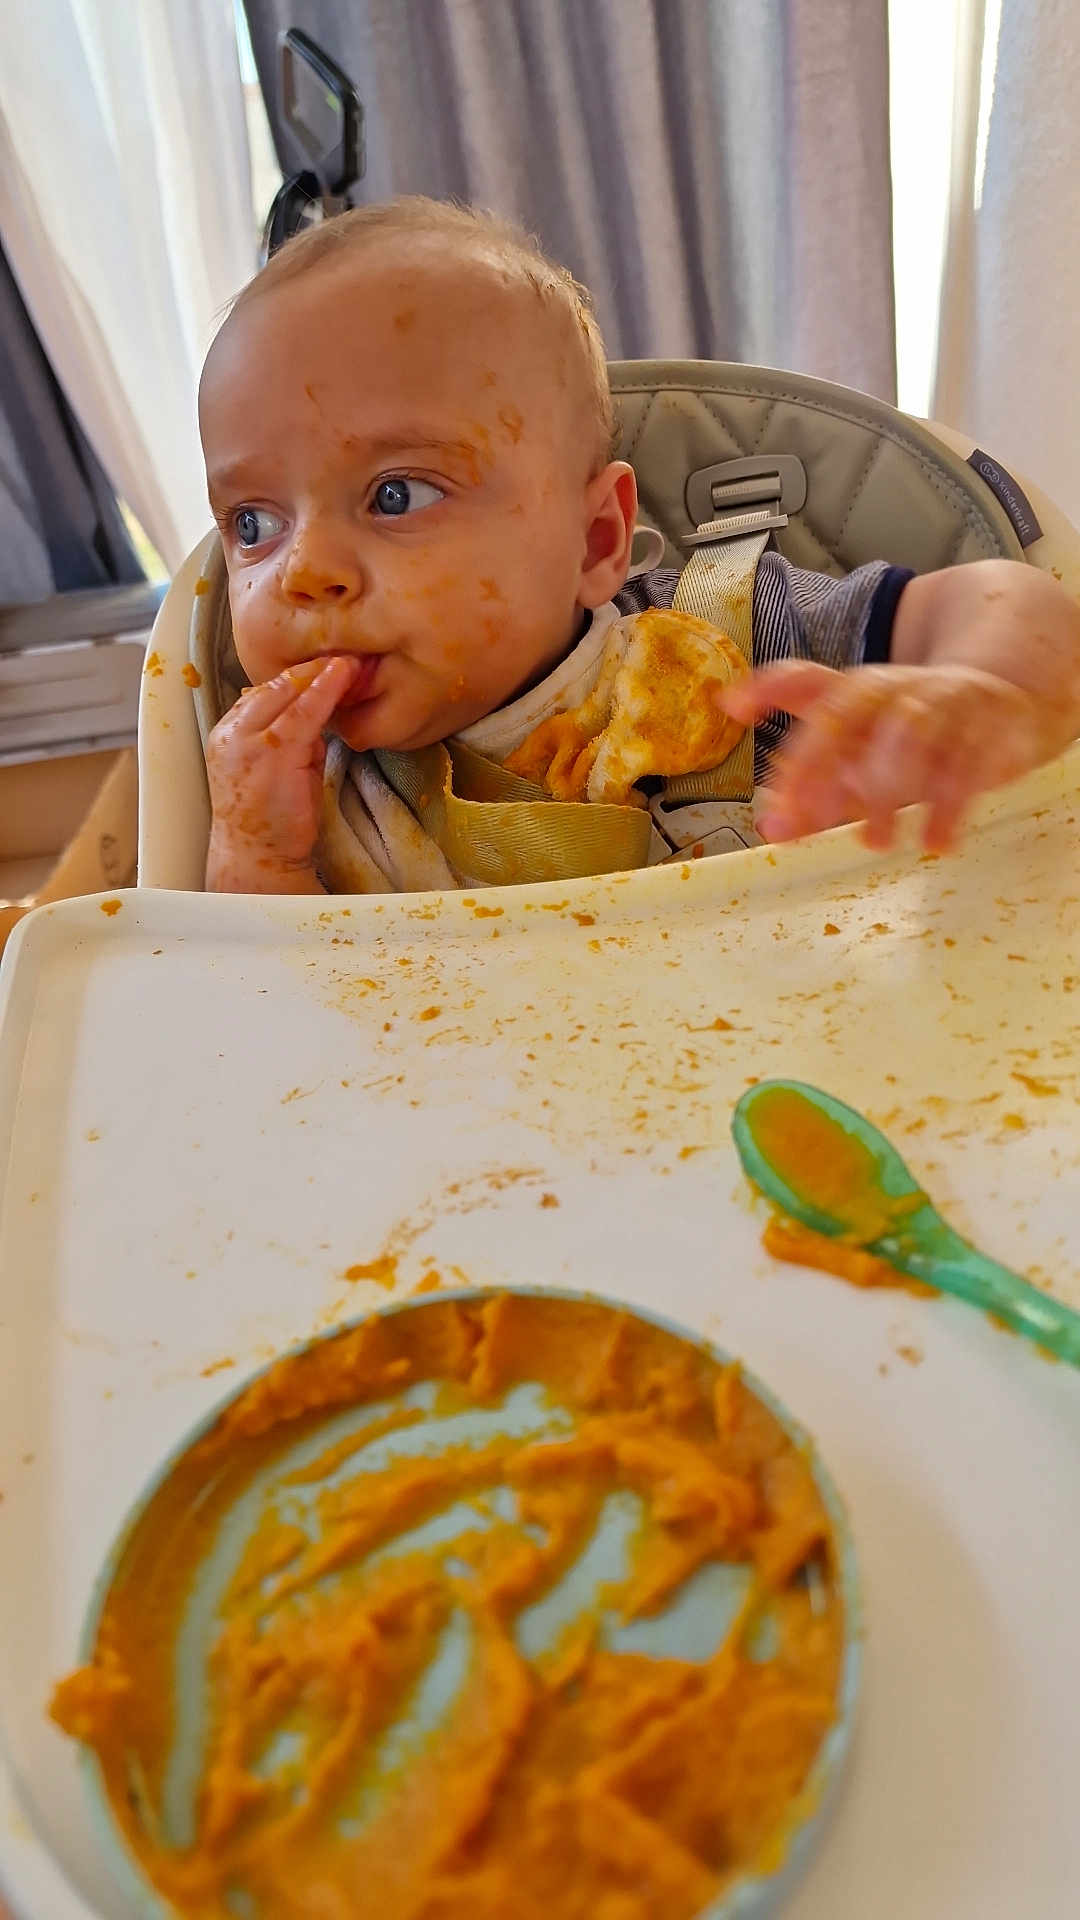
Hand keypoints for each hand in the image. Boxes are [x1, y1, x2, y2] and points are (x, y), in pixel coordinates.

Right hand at [205, 656, 359, 891]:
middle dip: (307, 669)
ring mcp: (250, 742)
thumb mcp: (275, 770)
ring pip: (288, 694)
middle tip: (342, 654)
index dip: (293, 678)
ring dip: (320, 674)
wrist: (257, 858)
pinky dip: (325, 691)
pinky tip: (343, 675)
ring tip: (349, 660)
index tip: (320, 666)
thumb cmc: (269, 822)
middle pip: (271, 687)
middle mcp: (232, 734)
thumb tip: (315, 716)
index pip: (260, 695)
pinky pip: (304, 712)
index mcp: (228, 735)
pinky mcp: (275, 753)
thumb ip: (291, 741)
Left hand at [719, 660, 1068, 851]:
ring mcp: (945, 701)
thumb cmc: (910, 737)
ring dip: (889, 789)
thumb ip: (812, 791)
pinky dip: (952, 803)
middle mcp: (895, 688)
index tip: (734, 708)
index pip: (805, 682)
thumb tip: (770, 830)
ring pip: (912, 732)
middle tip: (800, 818)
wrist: (1001, 703)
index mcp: (857, 692)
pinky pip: (971, 760)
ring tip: (873, 844)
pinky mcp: (990, 726)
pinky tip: (936, 844)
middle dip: (817, 760)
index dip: (770, 690)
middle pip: (848, 710)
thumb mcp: (859, 755)